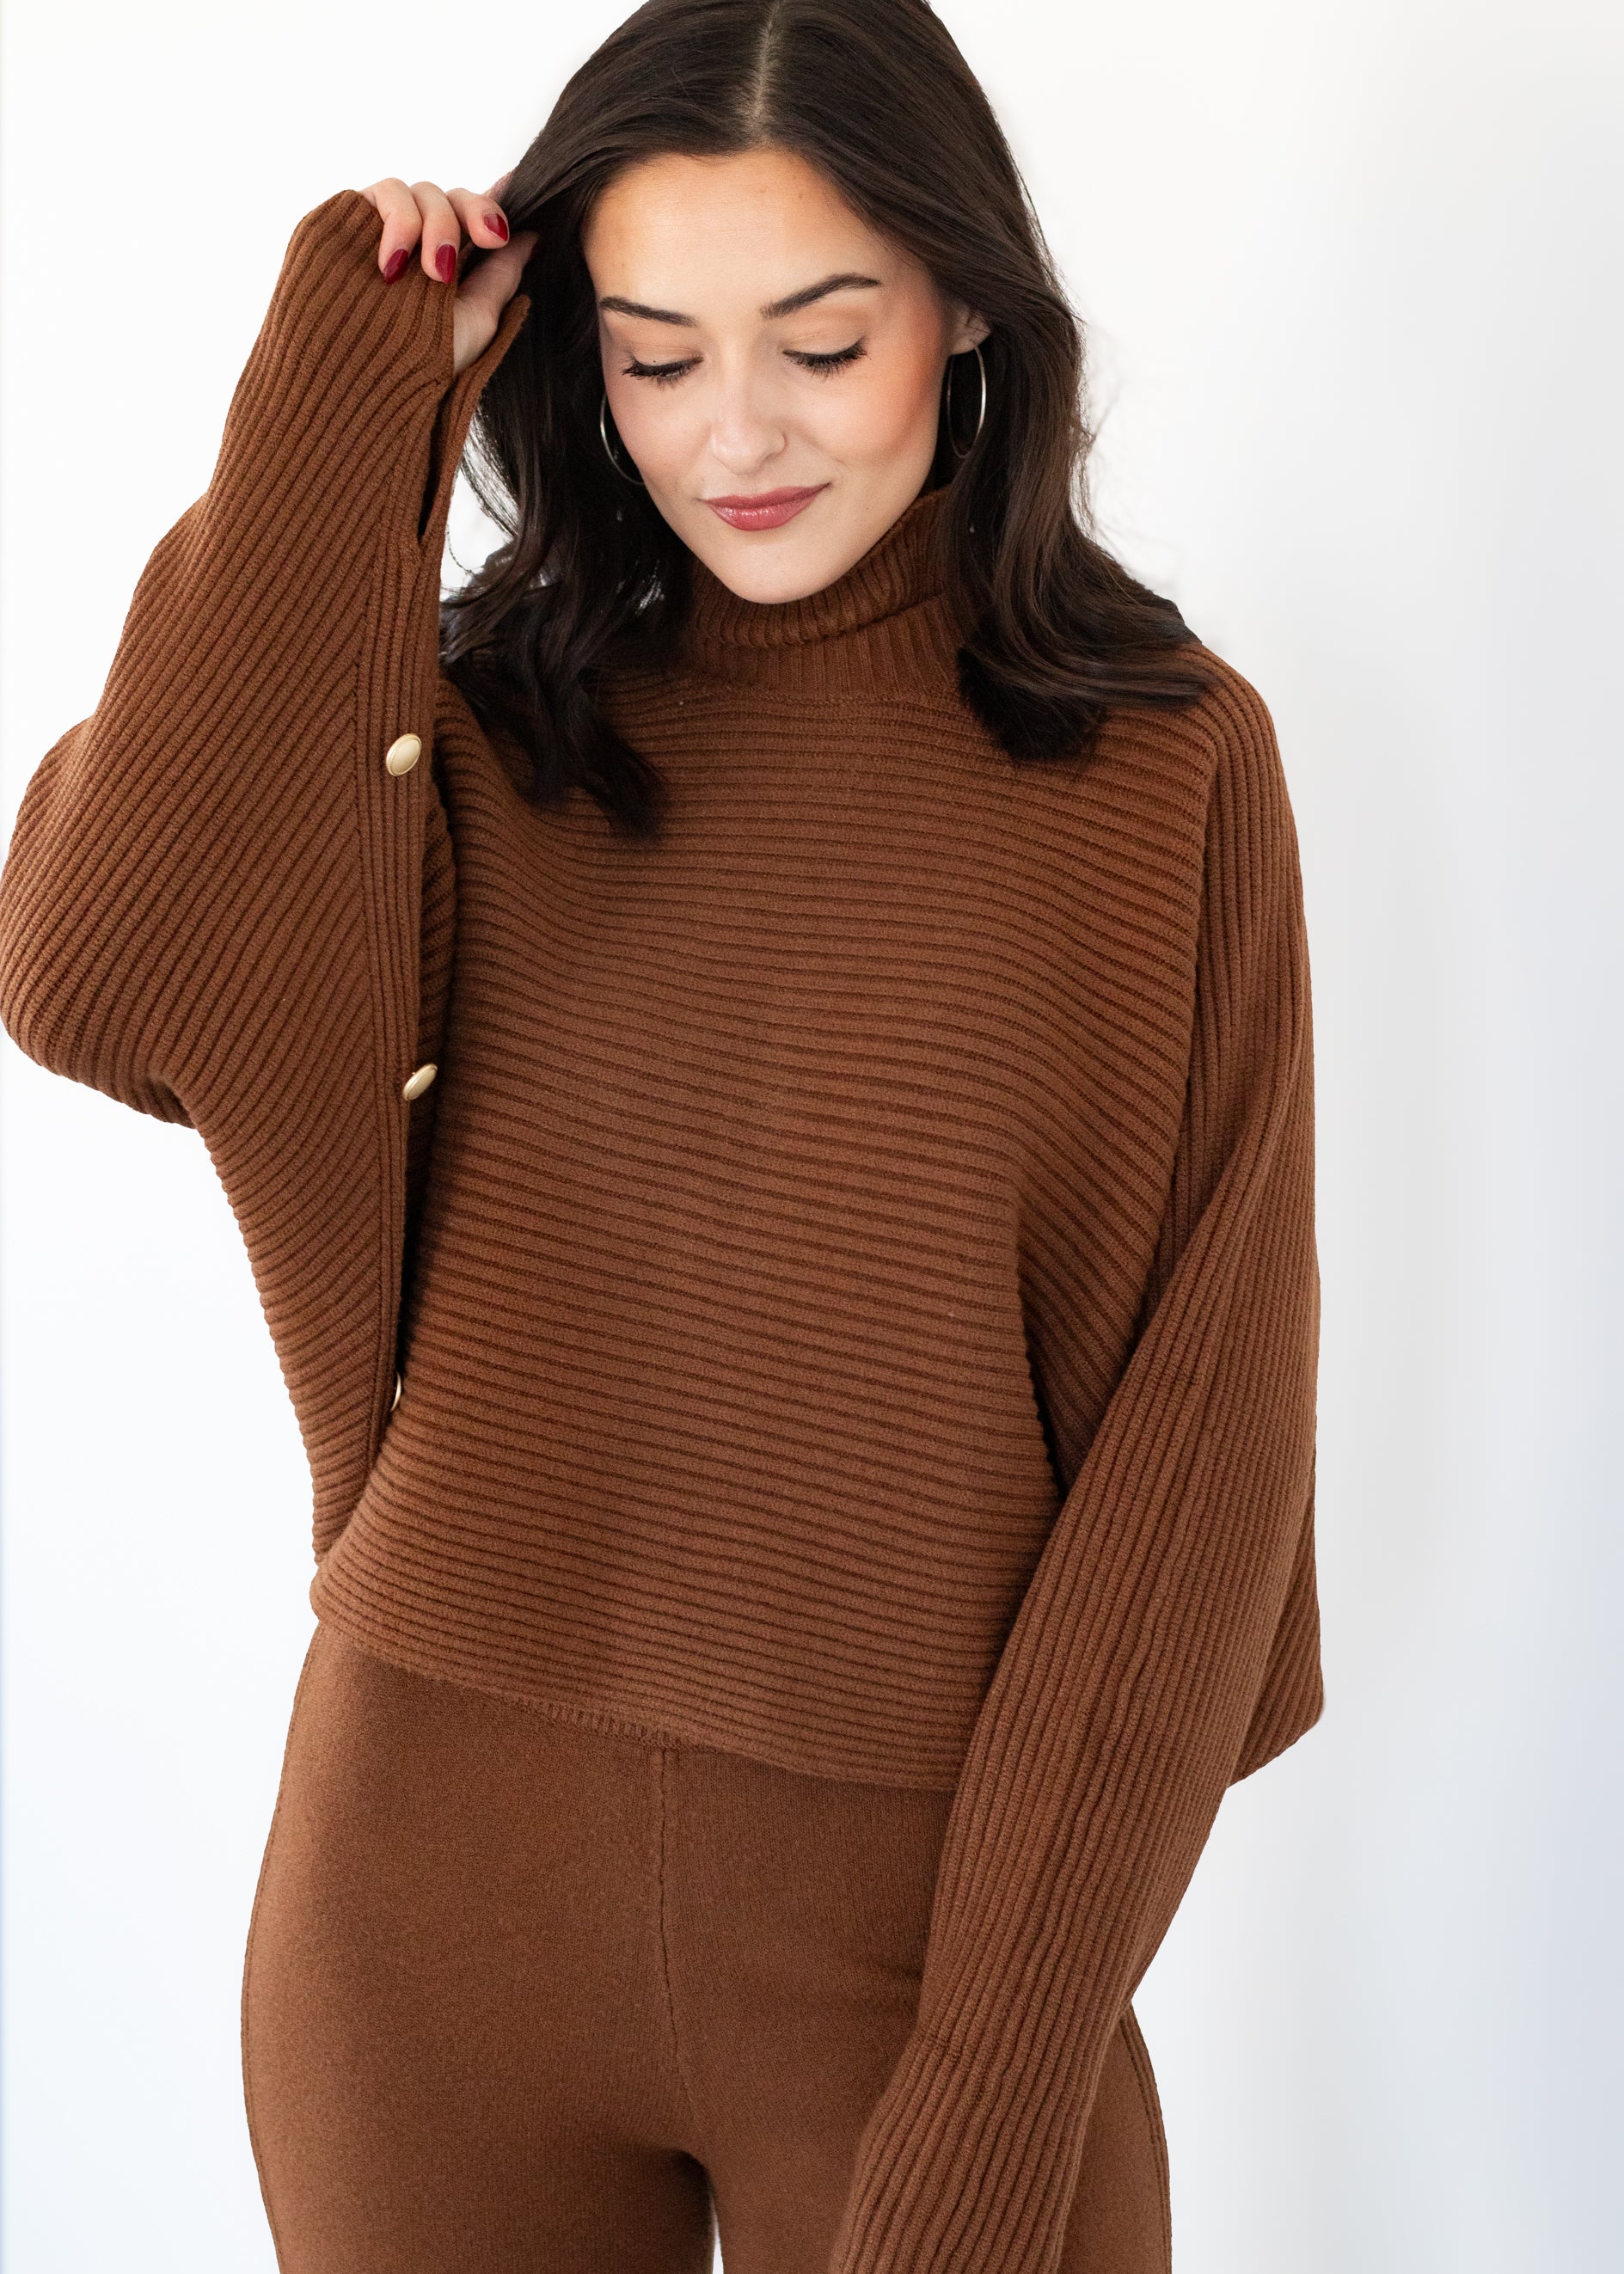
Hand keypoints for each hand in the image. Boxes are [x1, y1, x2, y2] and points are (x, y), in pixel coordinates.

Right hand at [359, 173, 536, 375]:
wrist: (366, 378)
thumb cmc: (421, 363)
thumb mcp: (477, 319)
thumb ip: (502, 273)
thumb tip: (534, 237)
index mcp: (450, 262)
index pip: (475, 215)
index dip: (492, 209)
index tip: (500, 231)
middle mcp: (419, 241)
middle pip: (453, 197)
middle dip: (470, 215)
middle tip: (481, 244)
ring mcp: (386, 229)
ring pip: (423, 191)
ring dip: (436, 225)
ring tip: (431, 274)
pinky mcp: (354, 220)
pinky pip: (385, 193)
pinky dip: (398, 220)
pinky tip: (394, 264)